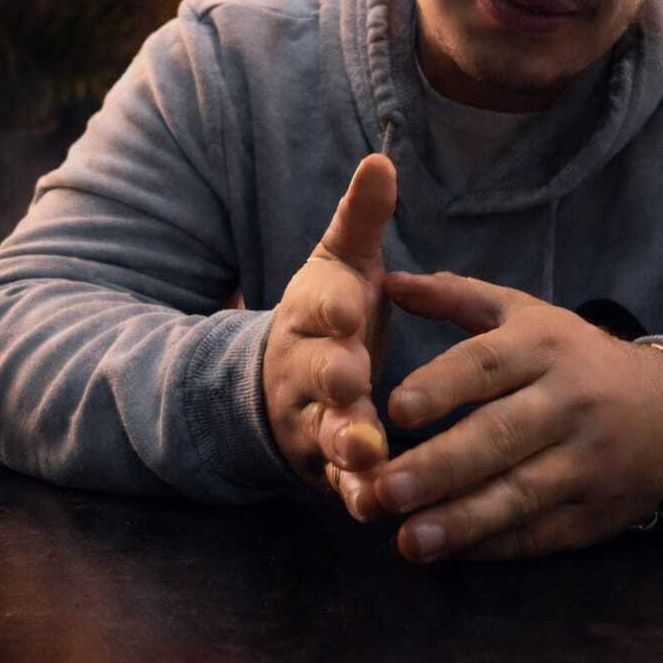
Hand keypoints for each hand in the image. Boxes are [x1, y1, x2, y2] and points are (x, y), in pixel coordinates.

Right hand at [262, 154, 397, 507]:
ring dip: (346, 443)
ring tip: (369, 455)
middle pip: (319, 371)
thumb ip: (361, 217)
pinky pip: (337, 481)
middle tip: (354, 377)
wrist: (280, 378)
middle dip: (333, 375)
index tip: (350, 306)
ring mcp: (312, 418)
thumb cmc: (330, 310)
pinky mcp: (325, 464)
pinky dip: (354, 492)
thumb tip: (382, 158)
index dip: (332, 307)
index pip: (319, 304)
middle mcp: (307, 365)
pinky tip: (374, 504)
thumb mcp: (340, 260)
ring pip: (326, 431)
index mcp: (315, 310)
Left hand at [361, 272, 662, 561]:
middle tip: (384, 489)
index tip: (395, 410)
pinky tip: (450, 553)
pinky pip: (543, 533)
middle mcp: (568, 402)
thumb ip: (456, 297)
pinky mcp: (600, 512)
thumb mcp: (525, 315)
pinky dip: (495, 545)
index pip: (487, 365)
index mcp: (543, 347)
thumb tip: (390, 281)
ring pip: (521, 493)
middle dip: (440, 466)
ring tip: (408, 540)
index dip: (442, 387)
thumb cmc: (575, 356)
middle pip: (500, 436)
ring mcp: (588, 461)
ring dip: (462, 520)